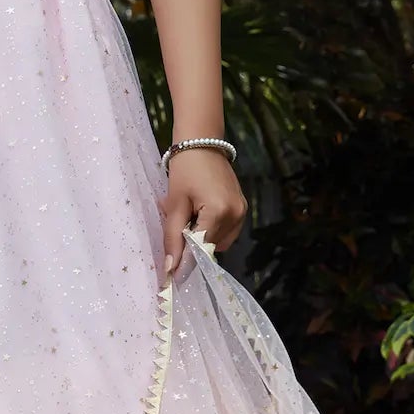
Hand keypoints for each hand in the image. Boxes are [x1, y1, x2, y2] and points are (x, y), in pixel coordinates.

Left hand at [160, 147, 247, 283]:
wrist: (202, 142)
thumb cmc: (185, 169)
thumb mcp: (174, 204)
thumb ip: (173, 238)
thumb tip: (170, 270)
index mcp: (219, 212)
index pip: (201, 250)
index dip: (185, 260)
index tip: (170, 270)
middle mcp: (236, 215)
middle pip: (211, 248)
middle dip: (192, 243)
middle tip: (178, 222)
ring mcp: (242, 212)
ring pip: (218, 242)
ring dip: (202, 236)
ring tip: (190, 214)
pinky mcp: (243, 208)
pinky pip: (226, 232)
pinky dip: (211, 229)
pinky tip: (200, 212)